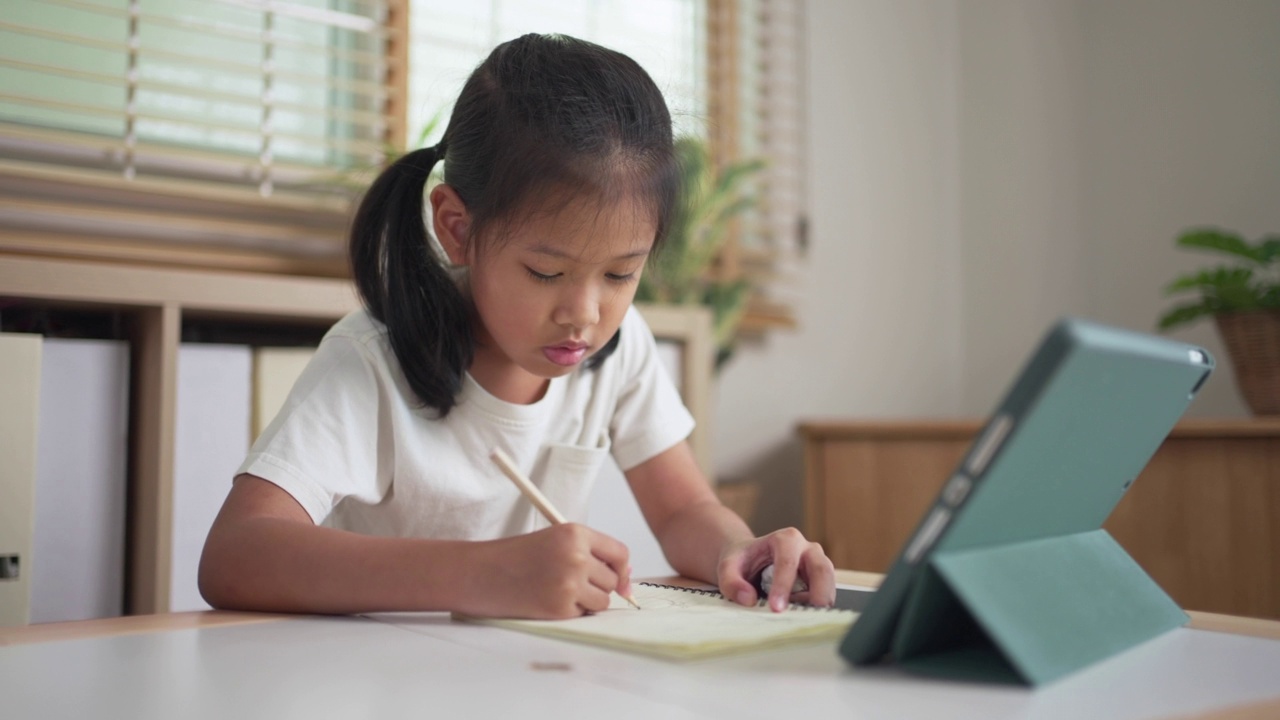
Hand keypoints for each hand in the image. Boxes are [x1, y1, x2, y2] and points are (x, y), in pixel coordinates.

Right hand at [465, 524, 631, 619]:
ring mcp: (569, 583)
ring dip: (586, 601)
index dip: (622, 570)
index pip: (619, 553)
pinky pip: (583, 614)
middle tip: (568, 582)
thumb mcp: (554, 541)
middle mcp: (576, 556)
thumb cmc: (515, 557)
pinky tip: (546, 600)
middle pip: (612, 580)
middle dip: (597, 586)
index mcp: (575, 533)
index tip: (621, 582)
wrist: (480, 573)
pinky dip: (570, 612)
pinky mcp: (559, 607)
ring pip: (602, 601)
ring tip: (557, 590)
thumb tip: (626, 579)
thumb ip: (590, 552)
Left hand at [716, 528, 833, 611]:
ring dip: (818, 603)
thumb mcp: (727, 567)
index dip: (783, 586)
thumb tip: (749, 599)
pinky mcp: (822, 580)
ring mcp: (818, 563)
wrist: (751, 560)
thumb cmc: (741, 561)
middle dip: (817, 594)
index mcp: (786, 539)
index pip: (788, 562)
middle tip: (805, 616)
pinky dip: (817, 607)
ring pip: (829, 583)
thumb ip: (731, 582)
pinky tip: (801, 616)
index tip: (776, 607)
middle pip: (822, 569)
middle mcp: (808, 548)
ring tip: (799, 617)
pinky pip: (826, 595)